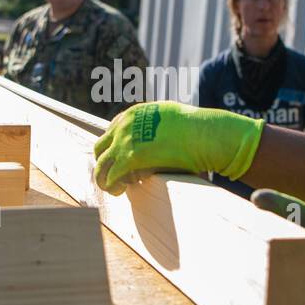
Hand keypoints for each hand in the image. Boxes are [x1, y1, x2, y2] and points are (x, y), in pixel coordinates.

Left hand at [92, 102, 264, 195]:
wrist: (204, 134)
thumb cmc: (196, 128)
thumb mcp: (170, 117)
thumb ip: (157, 124)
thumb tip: (161, 135)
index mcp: (133, 113)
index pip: (111, 131)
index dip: (114, 148)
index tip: (120, 160)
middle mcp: (124, 124)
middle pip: (100, 147)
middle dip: (105, 163)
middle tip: (114, 176)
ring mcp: (125, 141)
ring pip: (101, 164)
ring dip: (104, 178)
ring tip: (115, 189)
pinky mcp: (130, 158)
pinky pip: (111, 175)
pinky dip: (113, 185)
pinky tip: (121, 191)